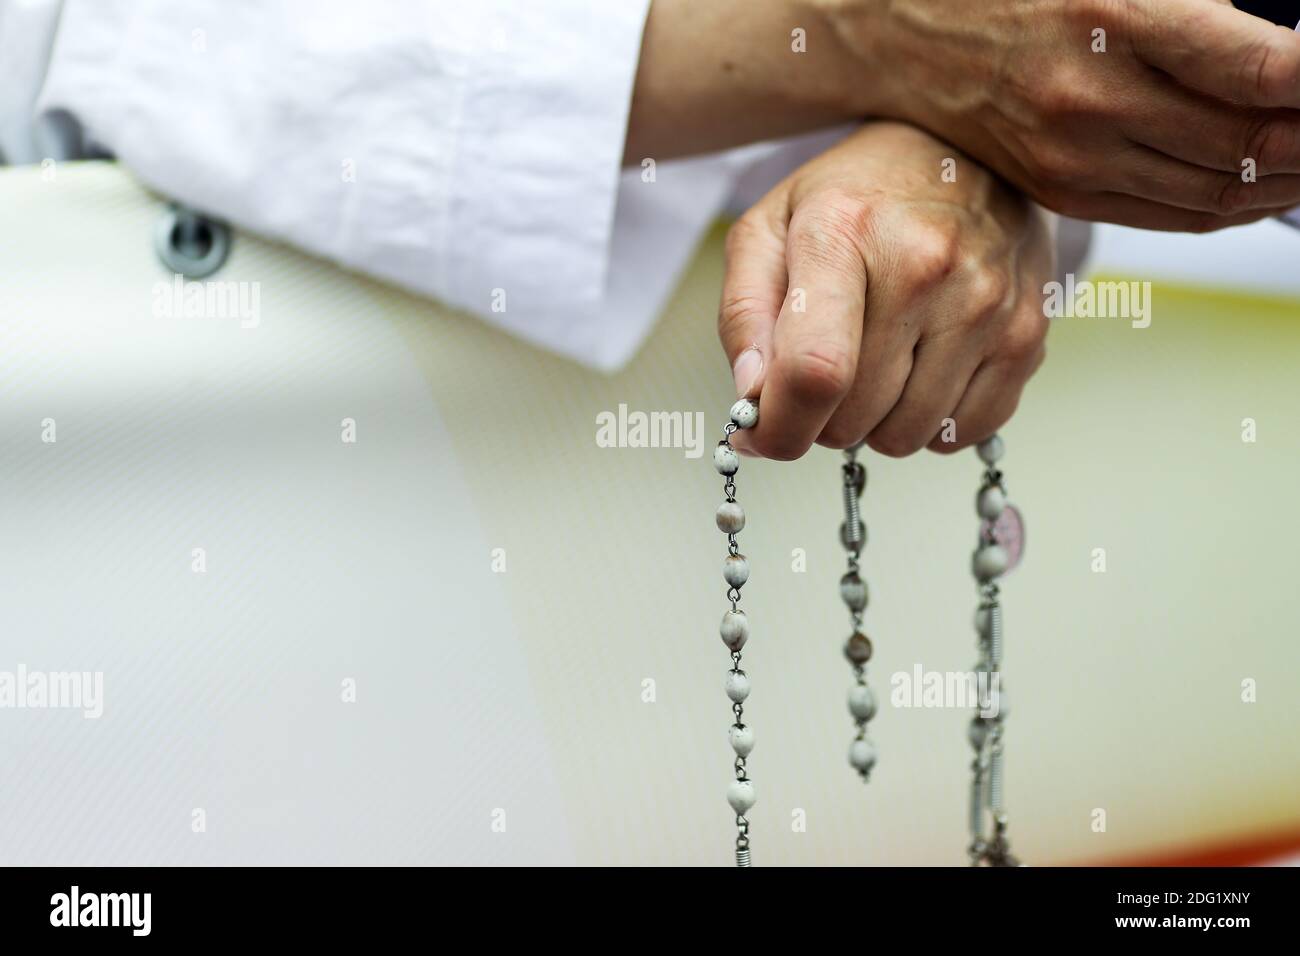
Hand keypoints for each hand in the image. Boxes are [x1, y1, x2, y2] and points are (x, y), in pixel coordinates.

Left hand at [718, 122, 1051, 459]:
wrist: (963, 152)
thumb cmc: (854, 198)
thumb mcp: (769, 229)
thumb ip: (744, 315)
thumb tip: (753, 396)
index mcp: (845, 232)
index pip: (814, 370)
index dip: (779, 427)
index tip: (760, 436)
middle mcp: (925, 265)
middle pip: (853, 416)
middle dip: (821, 416)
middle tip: (825, 370)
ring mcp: (986, 302)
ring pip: (903, 437)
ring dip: (876, 421)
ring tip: (877, 360)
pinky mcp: (1027, 336)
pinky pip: (958, 435)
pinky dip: (929, 423)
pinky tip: (921, 370)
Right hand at [818, 0, 1299, 230]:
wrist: (898, 32)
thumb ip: (1192, 0)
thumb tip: (1281, 44)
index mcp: (1113, 15)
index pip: (1265, 68)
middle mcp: (1093, 99)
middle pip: (1250, 142)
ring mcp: (1073, 155)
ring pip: (1217, 192)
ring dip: (1285, 182)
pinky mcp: (1060, 187)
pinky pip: (1169, 216)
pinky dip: (1231, 209)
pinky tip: (1263, 188)